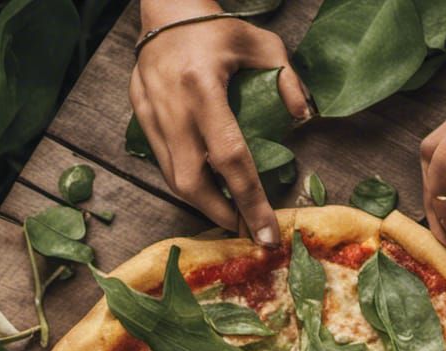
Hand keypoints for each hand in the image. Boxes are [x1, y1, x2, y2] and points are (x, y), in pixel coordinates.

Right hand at [131, 0, 309, 244]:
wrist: (165, 9)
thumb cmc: (215, 27)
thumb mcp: (261, 44)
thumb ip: (287, 79)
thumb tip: (304, 118)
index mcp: (203, 88)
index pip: (230, 160)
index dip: (251, 201)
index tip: (267, 233)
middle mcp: (174, 108)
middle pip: (193, 183)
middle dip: (221, 214)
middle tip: (246, 229)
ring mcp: (151, 115)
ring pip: (173, 180)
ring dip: (203, 204)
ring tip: (230, 213)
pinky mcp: (141, 118)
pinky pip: (163, 165)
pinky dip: (188, 183)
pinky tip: (208, 189)